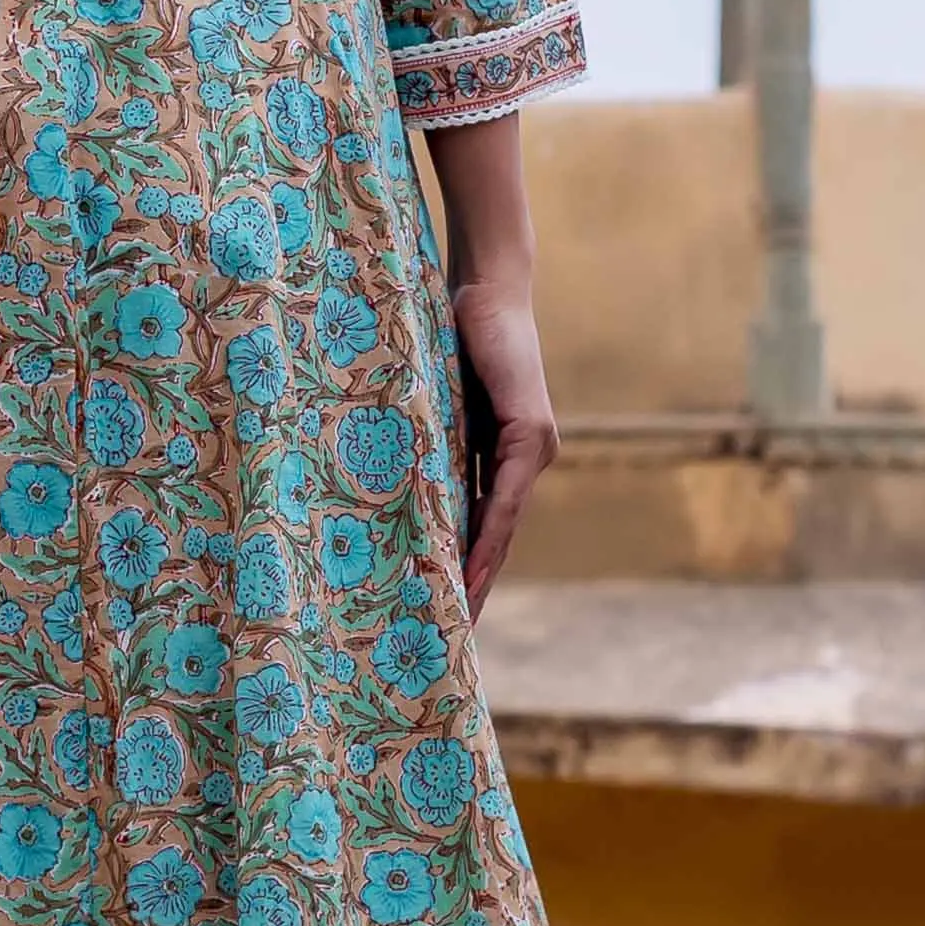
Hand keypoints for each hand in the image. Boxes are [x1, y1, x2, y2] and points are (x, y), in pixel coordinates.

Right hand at [449, 273, 557, 616]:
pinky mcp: (530, 434)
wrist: (487, 287)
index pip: (485, 524)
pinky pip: (503, 498)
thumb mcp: (434, 406)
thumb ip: (427, 445)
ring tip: (459, 616)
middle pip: (498, 537)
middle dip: (474, 587)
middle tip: (451, 637)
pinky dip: (488, 535)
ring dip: (482, 574)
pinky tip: (470, 567)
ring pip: (503, 526)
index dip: (468, 569)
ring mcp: (533, 448)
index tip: (447, 611)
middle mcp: (525, 458)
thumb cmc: (451, 335)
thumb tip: (391, 488)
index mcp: (501, 455)